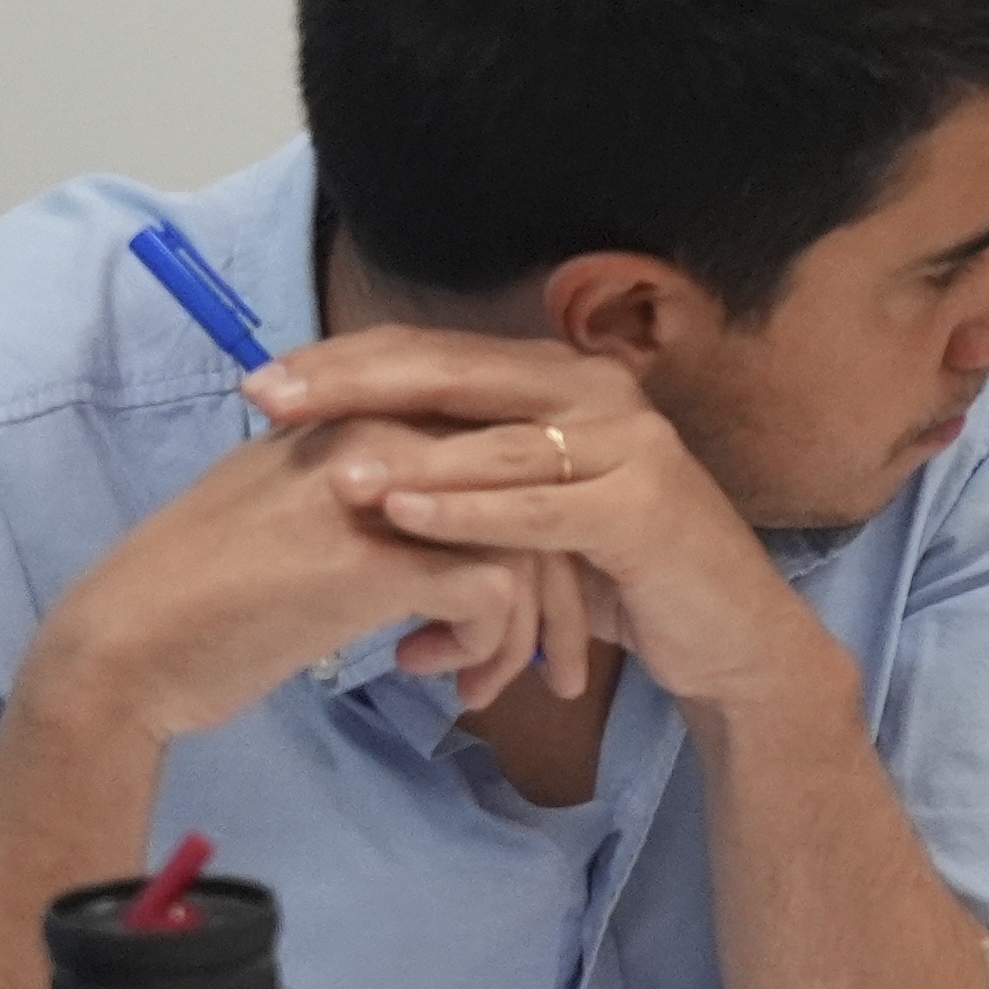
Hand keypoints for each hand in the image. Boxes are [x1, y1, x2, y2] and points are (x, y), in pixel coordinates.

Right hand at [10, 406, 576, 745]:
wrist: (126, 646)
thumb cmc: (207, 593)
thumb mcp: (297, 510)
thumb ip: (373, 490)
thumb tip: (452, 513)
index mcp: (357, 412)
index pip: (493, 450)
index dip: (531, 526)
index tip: (532, 597)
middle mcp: (375, 431)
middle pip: (526, 491)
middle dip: (556, 587)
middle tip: (551, 658)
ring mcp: (377, 491)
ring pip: (526, 546)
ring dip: (526, 630)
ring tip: (485, 683)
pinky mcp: (376, 560)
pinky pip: (494, 596)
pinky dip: (489, 647)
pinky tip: (439, 677)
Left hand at [252, 328, 851, 724]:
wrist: (727, 635)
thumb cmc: (618, 573)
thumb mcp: (530, 510)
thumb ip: (462, 470)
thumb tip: (344, 457)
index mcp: (559, 378)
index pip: (435, 353)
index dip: (345, 361)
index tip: (261, 382)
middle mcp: (597, 391)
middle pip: (454, 373)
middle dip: (353, 384)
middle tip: (268, 398)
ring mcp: (630, 444)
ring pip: (492, 442)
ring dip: (405, 454)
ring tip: (325, 469)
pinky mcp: (645, 507)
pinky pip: (539, 507)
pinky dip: (467, 510)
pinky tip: (401, 516)